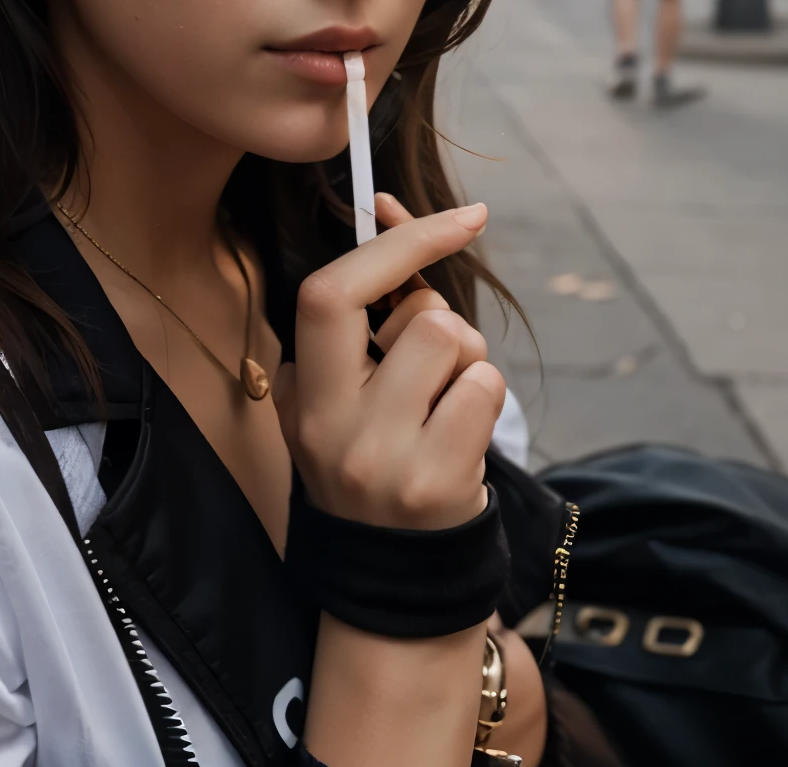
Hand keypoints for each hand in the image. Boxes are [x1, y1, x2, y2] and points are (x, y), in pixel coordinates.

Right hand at [274, 195, 504, 530]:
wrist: (390, 578)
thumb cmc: (370, 457)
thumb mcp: (335, 393)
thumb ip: (355, 314)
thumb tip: (387, 208)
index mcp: (301, 394)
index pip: (331, 293)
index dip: (394, 244)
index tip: (456, 216)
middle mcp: (335, 426)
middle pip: (420, 317)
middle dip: (437, 321)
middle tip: (424, 362)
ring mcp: (387, 459)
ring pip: (458, 345)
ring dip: (466, 362)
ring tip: (442, 403)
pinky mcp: (439, 485)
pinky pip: (486, 388)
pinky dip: (483, 396)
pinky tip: (459, 435)